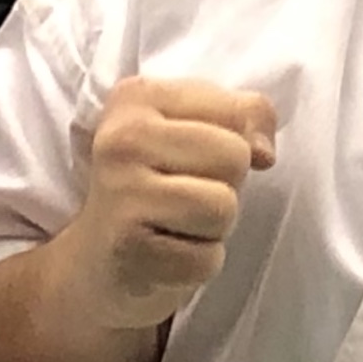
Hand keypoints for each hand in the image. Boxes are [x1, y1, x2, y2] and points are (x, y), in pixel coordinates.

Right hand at [63, 78, 276, 329]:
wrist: (96, 259)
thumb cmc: (157, 185)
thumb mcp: (195, 128)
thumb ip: (243, 116)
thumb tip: (265, 153)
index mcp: (137, 96)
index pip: (241, 112)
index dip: (236, 142)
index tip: (195, 158)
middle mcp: (122, 139)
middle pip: (234, 157)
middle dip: (223, 185)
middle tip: (181, 197)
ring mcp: (121, 194)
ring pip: (224, 207)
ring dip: (212, 228)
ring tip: (175, 224)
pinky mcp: (130, 250)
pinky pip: (207, 259)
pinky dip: (197, 265)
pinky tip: (164, 253)